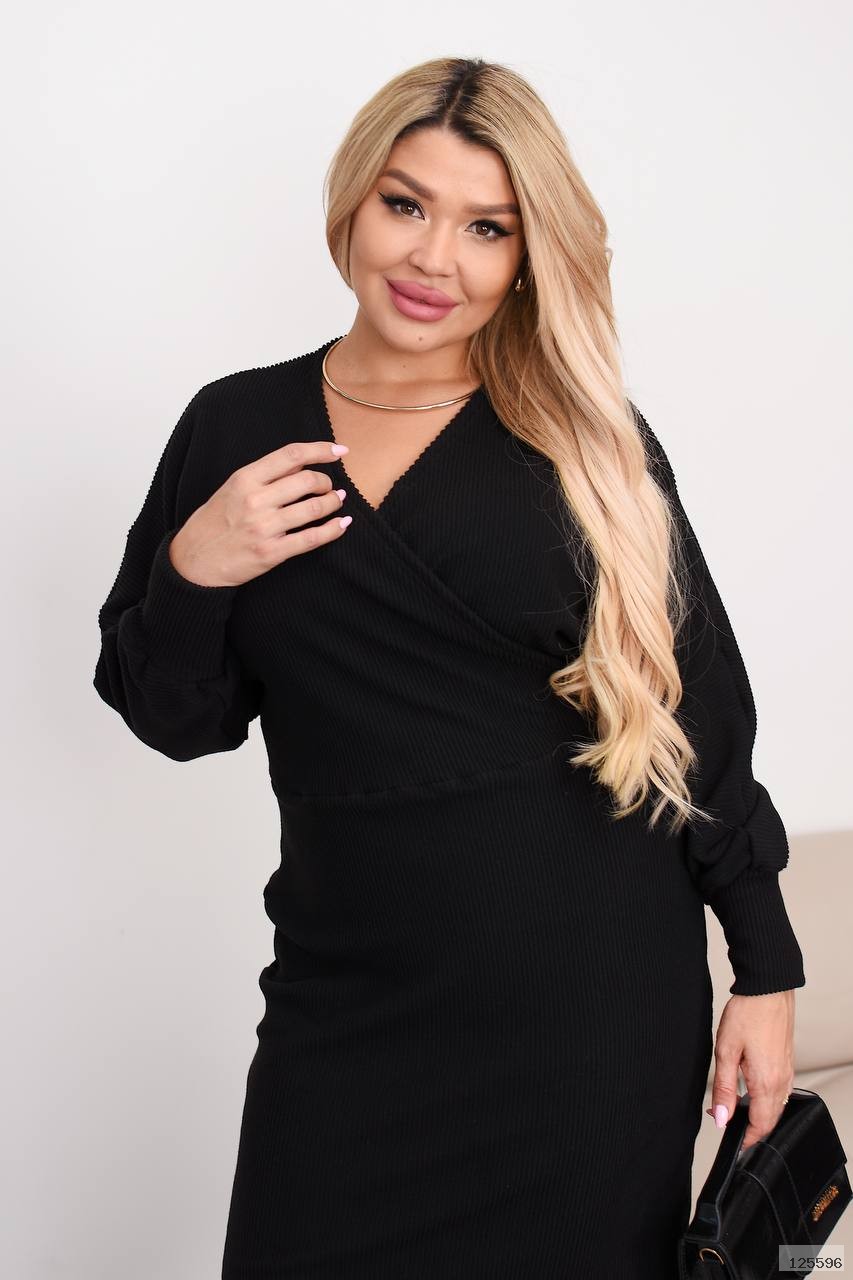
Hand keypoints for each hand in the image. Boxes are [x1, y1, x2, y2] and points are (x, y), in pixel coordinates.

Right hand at [168, 440, 350, 586]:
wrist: (194, 561)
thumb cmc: (213, 523)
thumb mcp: (231, 489)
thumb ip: (264, 475)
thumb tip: (301, 462)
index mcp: (244, 479)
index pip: (291, 455)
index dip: (320, 450)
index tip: (338, 450)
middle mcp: (255, 500)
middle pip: (308, 480)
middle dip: (326, 482)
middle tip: (329, 486)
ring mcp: (264, 528)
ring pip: (314, 508)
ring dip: (333, 502)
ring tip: (336, 501)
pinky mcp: (272, 553)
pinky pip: (312, 538)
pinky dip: (333, 530)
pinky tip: (341, 524)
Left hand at [706, 990, 795, 1152]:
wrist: (767, 990)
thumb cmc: (747, 1014)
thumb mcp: (726, 1052)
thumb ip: (724, 1088)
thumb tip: (722, 1117)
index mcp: (767, 1083)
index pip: (760, 1126)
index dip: (746, 1139)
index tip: (731, 1141)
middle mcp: (781, 1081)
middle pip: (770, 1120)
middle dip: (750, 1127)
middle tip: (725, 1118)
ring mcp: (787, 1072)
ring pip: (776, 1107)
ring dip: (757, 1113)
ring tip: (733, 1104)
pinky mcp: (787, 1062)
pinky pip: (780, 1092)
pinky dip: (766, 1099)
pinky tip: (750, 1089)